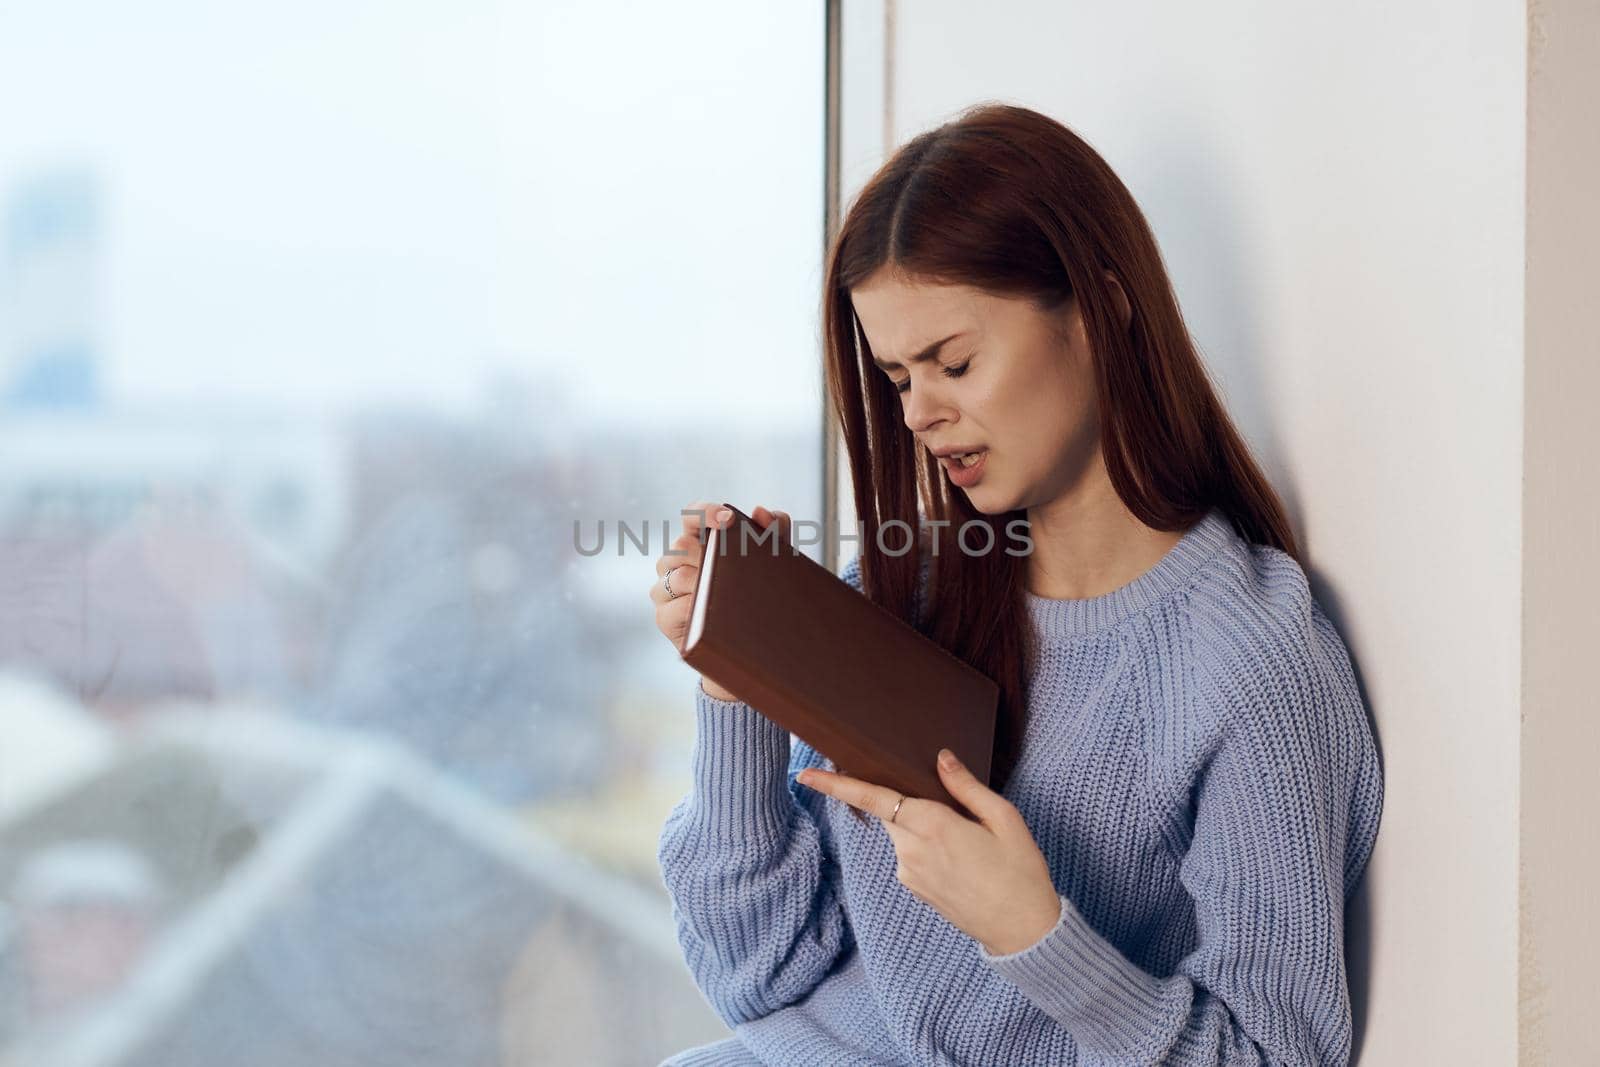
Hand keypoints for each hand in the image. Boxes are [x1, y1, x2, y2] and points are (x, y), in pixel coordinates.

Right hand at [650, 501, 791, 701]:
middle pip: (682, 545)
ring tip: (728, 594)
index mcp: (698, 541)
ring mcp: (665, 589)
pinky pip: (672, 607)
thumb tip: (761, 512)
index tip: (728, 519)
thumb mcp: (770, 564)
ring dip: (705, 583)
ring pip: (677, 575)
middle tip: (738, 568)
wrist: (748, 649)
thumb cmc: (754, 597)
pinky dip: (693, 609)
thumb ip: (774, 534)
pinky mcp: (664, 617)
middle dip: (711, 554)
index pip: (692, 516)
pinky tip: (710, 613)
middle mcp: (675, 561)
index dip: (706, 512)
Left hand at [795, 749, 1062, 956]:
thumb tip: (940, 758)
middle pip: (889, 812)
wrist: (1022, 931)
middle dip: (902, 800)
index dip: (837, 785)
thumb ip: (965, 786)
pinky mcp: (915, 890)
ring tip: (968, 841)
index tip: (806, 773)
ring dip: (923, 826)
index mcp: (933, 825)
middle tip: (946, 806)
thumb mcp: (1003, 819)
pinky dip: (927, 846)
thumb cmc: (1020, 871)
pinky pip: (911, 855)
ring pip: (903, 833)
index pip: (874, 798)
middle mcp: (911, 850)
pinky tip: (961, 858)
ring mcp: (910, 874)